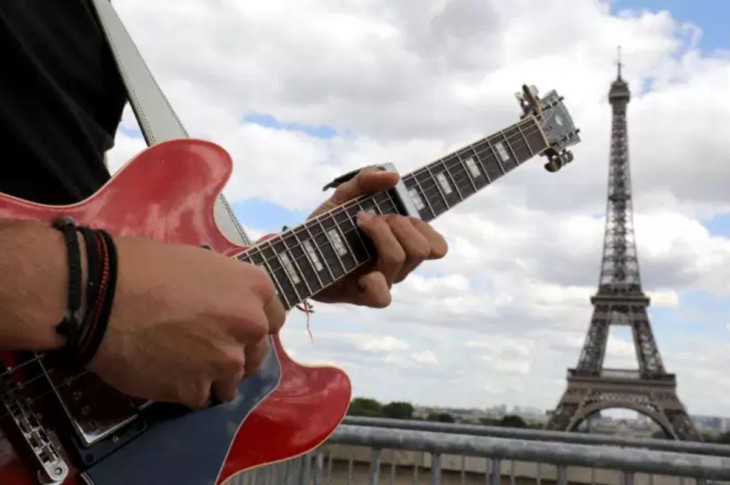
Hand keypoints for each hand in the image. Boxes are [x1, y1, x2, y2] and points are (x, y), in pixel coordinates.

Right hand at [87, 236, 285, 408]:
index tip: (235, 328)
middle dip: (236, 353)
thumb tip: (225, 306)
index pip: (274, 319)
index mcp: (255, 290)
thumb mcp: (202, 264)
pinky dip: (185, 390)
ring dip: (212, 377)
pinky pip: (200, 398)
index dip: (252, 325)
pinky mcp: (196, 390)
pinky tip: (164, 373)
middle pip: (257, 354)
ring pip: (231, 382)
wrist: (103, 295)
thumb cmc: (146, 267)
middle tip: (204, 347)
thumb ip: (227, 291)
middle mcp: (249, 327)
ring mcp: (225, 362)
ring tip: (181, 363)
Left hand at [309, 166, 447, 307]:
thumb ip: (365, 181)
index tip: (398, 212)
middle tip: (371, 217)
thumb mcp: (343, 197)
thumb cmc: (326, 229)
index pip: (437, 246)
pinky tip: (359, 270)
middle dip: (399, 224)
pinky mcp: (364, 297)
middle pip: (423, 248)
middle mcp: (397, 266)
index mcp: (401, 245)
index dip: (426, 228)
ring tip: (358, 224)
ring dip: (380, 234)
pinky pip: (383, 296)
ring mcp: (383, 281)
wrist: (296, 254)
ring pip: (401, 258)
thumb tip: (394, 177)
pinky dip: (374, 279)